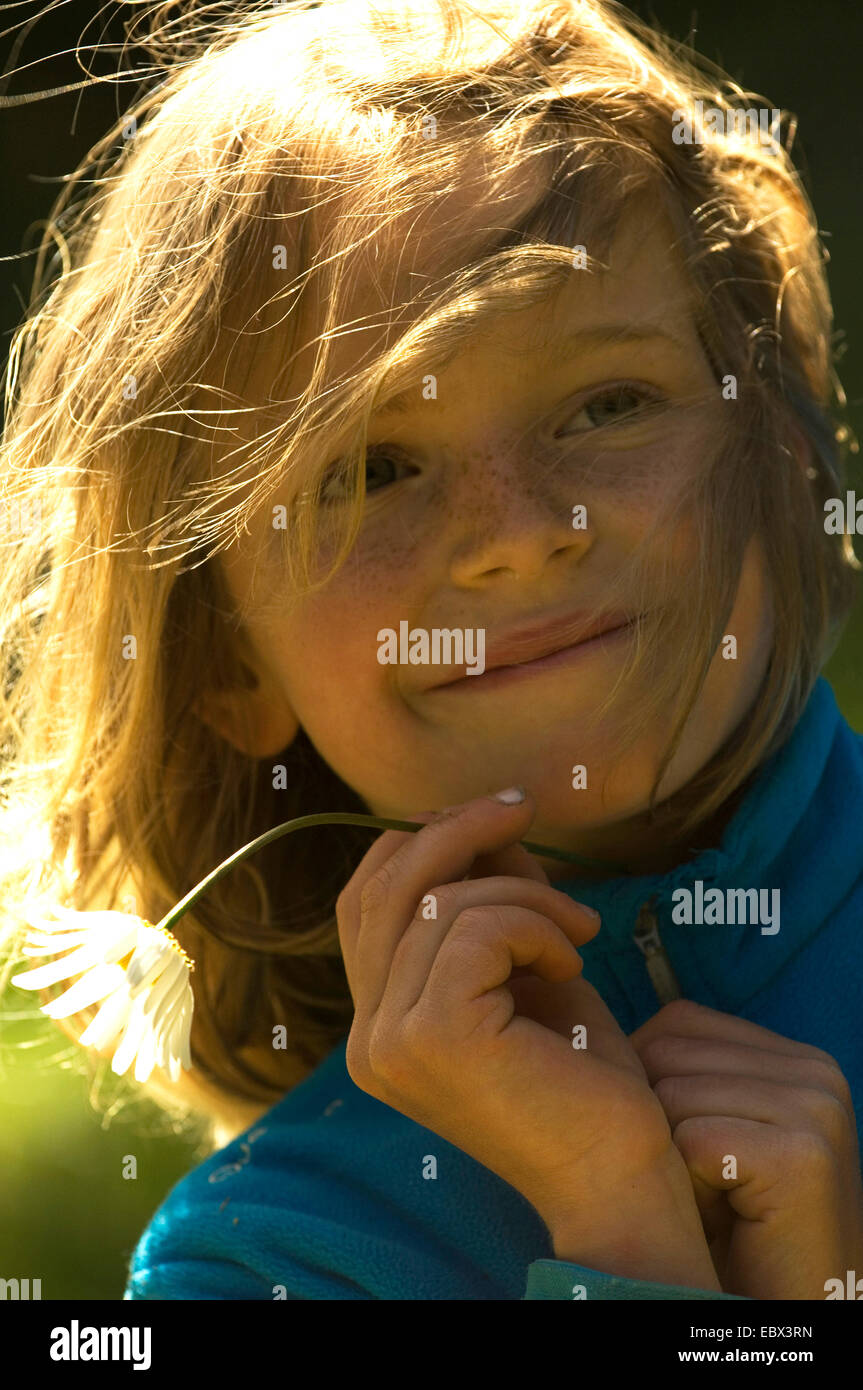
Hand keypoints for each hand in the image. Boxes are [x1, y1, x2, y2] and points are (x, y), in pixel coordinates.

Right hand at [337, 790, 718, 1286]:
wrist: (621, 1173)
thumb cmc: (584, 1074)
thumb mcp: (527, 964)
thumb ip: (494, 897)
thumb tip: (487, 817)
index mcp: (379, 1027)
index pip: (364, 901)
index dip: (421, 841)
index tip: (494, 814)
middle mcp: (367, 1038)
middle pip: (385, 885)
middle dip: (458, 828)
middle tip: (525, 807)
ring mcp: (390, 1040)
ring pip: (441, 900)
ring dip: (526, 891)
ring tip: (578, 928)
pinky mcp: (431, 1036)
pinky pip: (476, 927)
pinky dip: (535, 924)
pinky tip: (571, 961)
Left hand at [630, 999, 862, 1298]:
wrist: (786, 1315)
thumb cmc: (735, 1231)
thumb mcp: (716, 1130)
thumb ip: (683, 1072)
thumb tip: (590, 1027)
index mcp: (798, 1058)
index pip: (678, 1023)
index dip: (651, 1084)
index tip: (690, 1150)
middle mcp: (817, 1071)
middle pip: (665, 1054)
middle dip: (658, 1122)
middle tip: (710, 1186)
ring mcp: (816, 1110)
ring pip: (670, 1096)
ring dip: (673, 1160)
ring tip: (721, 1203)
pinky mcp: (801, 1156)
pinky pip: (691, 1141)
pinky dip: (690, 1189)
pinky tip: (729, 1220)